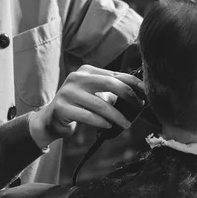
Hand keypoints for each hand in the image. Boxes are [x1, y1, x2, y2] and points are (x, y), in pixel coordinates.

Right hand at [28, 65, 144, 148]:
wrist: (51, 119)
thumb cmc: (80, 106)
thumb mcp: (95, 94)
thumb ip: (112, 92)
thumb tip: (138, 96)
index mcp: (87, 71)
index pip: (115, 74)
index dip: (133, 82)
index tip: (145, 92)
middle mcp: (77, 78)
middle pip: (109, 84)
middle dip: (128, 95)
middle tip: (139, 106)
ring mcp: (68, 92)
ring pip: (99, 104)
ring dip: (116, 116)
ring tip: (126, 124)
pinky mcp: (62, 108)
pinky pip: (87, 116)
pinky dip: (100, 122)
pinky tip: (108, 126)